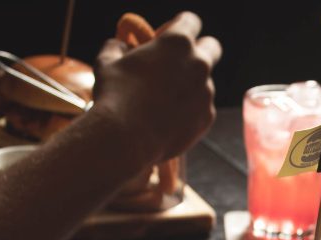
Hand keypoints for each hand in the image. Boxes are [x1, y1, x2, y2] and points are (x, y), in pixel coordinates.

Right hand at [92, 11, 221, 165]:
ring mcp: (206, 92)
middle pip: (212, 47)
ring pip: (204, 82)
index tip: (166, 37)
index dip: (178, 26)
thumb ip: (118, 47)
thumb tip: (120, 45)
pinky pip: (201, 107)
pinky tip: (168, 118)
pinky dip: (189, 109)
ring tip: (162, 100)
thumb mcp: (107, 61)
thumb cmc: (115, 96)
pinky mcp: (207, 117)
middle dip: (200, 50)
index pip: (191, 21)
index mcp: (177, 42)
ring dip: (190, 85)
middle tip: (180, 62)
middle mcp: (199, 64)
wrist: (126, 138)